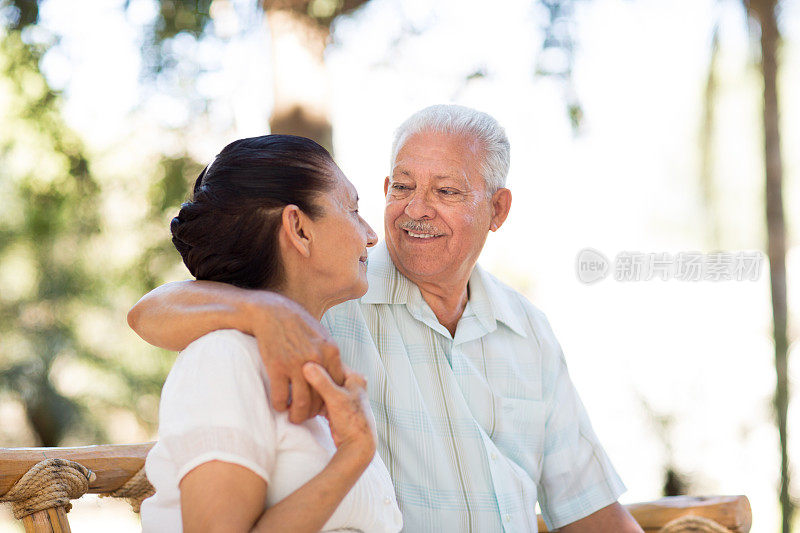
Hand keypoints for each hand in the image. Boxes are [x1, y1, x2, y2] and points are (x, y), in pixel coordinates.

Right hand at [243, 291, 344, 423]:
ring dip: (297, 415)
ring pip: (301, 402)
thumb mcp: (321, 334)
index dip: (330, 399)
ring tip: (293, 417)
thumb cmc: (296, 323)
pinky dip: (280, 405)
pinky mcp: (277, 367)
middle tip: (307, 416)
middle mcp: (317, 359)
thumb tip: (334, 373)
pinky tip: (279, 405)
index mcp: (331, 351)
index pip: (337, 385)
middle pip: (320, 398)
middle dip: (314, 412)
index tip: (323, 406)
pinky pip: (280, 396)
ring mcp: (297, 364)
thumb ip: (328, 354)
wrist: (272, 312)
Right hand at [302, 362, 376, 463]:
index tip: (300, 362)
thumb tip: (307, 366)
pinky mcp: (336, 408)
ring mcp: (342, 397)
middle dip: (312, 379)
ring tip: (296, 388)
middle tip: (295, 375)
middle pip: (326, 377)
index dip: (317, 364)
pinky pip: (321, 399)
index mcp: (354, 378)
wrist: (357, 445)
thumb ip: (322, 382)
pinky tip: (300, 401)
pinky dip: (312, 401)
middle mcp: (350, 385)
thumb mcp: (336, 399)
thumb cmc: (352, 421)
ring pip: (322, 389)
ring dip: (311, 391)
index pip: (332, 364)